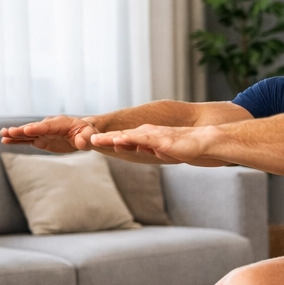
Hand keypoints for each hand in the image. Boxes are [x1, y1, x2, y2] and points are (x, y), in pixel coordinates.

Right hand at [0, 115, 100, 152]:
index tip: (27, 129)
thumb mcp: (90, 135)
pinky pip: (27, 139)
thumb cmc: (89, 133)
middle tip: (9, 131)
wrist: (84, 133)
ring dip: (15, 134)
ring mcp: (43, 132)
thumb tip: (81, 143)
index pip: (48, 126)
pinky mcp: (40, 139)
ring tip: (2, 134)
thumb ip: (86, 139)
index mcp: (61, 123)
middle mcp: (49, 126)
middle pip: (34, 128)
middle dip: (22, 130)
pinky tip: (5, 140)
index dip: (38, 128)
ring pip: (27, 133)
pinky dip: (17, 140)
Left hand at [89, 124, 214, 164]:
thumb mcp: (158, 151)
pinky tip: (119, 139)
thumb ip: (145, 148)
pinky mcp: (162, 140)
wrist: (202, 142)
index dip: (102, 141)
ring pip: (127, 136)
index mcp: (142, 137)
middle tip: (81, 140)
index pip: (118, 139)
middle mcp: (144, 133)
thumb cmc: (182, 147)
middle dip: (100, 138)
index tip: (84, 143)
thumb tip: (131, 148)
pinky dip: (130, 139)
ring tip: (94, 140)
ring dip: (110, 138)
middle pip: (118, 136)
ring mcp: (152, 136)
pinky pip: (144, 139)